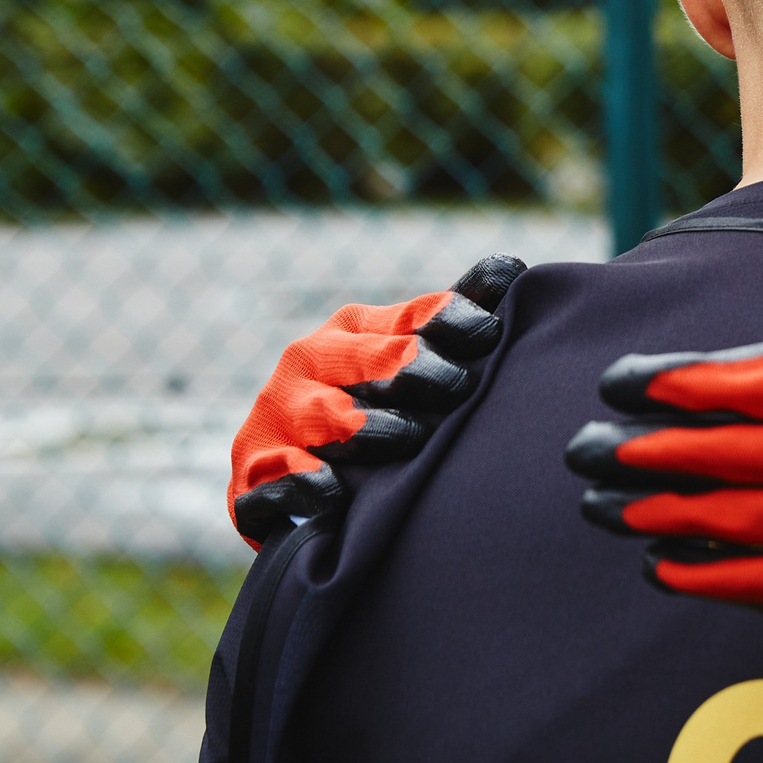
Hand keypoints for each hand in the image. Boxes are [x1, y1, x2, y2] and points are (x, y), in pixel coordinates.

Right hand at [228, 255, 524, 542]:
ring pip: (324, 416)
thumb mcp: (405, 355)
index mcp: (354, 330)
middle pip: (368, 361)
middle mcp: (309, 363)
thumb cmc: (372, 406)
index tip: (489, 333)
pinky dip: (302, 484)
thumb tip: (512, 270)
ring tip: (409, 437)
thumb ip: (451, 321)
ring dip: (367, 426)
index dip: (451, 321)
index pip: (411, 318)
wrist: (291, 480)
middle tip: (457, 387)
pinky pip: (275, 479)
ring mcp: (276, 418)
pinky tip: (333, 492)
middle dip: (414, 370)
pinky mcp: (250, 478)